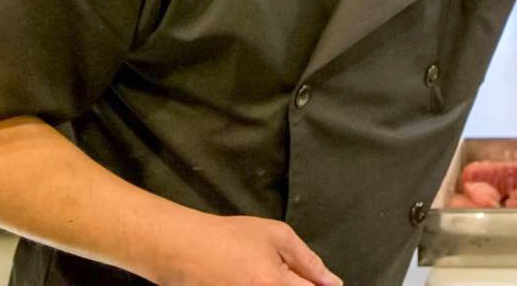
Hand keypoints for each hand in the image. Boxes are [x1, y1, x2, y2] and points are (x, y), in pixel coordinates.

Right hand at [157, 214, 341, 285]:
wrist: (183, 248)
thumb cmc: (230, 237)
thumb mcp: (277, 236)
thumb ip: (308, 261)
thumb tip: (333, 282)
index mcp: (275, 285)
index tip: (317, 282)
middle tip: (280, 274)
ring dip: (279, 285)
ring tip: (261, 272)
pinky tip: (252, 277)